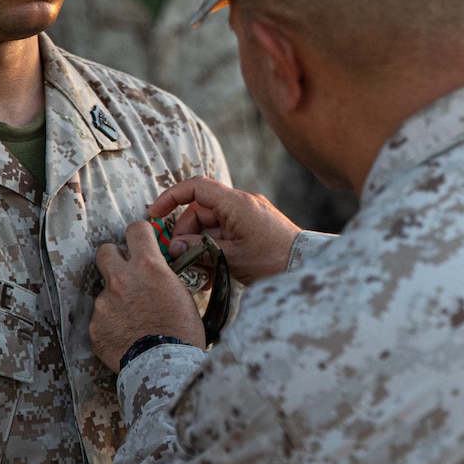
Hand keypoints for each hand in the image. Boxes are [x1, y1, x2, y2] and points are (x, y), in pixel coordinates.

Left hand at [90, 220, 205, 372]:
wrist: (165, 367)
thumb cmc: (182, 332)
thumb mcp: (181, 293)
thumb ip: (162, 275)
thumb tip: (155, 270)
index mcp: (148, 267)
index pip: (135, 230)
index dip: (139, 234)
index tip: (141, 242)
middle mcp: (121, 280)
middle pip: (105, 251)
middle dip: (114, 259)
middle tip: (126, 273)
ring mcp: (104, 303)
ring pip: (105, 291)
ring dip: (116, 300)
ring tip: (134, 321)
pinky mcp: (95, 326)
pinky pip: (101, 318)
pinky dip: (111, 324)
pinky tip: (126, 336)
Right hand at [149, 176, 300, 286]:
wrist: (307, 268)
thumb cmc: (273, 261)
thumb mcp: (231, 258)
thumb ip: (200, 250)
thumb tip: (175, 247)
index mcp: (235, 203)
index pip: (196, 187)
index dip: (171, 197)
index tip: (155, 214)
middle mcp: (241, 204)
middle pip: (200, 211)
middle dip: (186, 234)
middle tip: (179, 258)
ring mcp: (248, 217)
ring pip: (211, 227)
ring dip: (200, 248)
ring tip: (196, 274)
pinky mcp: (254, 230)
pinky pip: (226, 236)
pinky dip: (215, 251)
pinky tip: (209, 275)